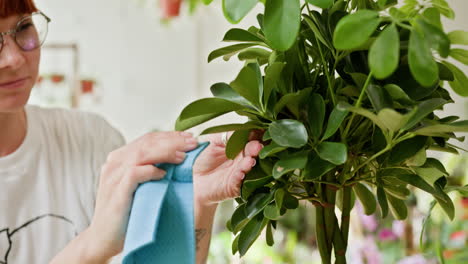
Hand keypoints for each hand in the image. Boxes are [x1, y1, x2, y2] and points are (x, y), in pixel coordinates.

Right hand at [86, 131, 198, 260]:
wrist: (103, 240)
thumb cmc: (127, 213)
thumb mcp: (140, 186)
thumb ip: (152, 171)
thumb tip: (180, 158)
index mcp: (120, 159)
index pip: (147, 139)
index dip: (169, 136)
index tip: (189, 138)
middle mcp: (114, 163)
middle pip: (146, 143)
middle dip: (172, 140)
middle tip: (193, 142)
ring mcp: (113, 177)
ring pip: (142, 153)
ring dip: (166, 152)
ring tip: (184, 156)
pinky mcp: (116, 192)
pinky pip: (135, 173)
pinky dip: (151, 171)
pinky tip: (165, 174)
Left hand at [193, 132, 262, 207]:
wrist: (193, 177)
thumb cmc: (203, 159)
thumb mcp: (214, 141)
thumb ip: (226, 135)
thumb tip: (240, 130)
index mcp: (239, 146)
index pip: (250, 139)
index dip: (255, 135)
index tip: (258, 131)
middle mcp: (242, 159)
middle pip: (253, 152)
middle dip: (256, 148)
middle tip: (257, 146)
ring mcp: (240, 172)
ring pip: (248, 167)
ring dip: (250, 163)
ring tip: (250, 159)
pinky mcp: (234, 186)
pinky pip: (239, 181)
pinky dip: (241, 176)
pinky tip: (241, 172)